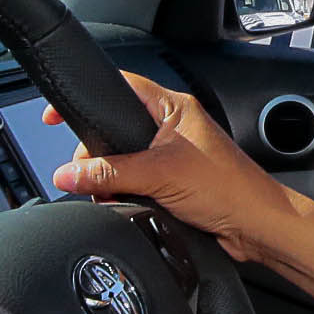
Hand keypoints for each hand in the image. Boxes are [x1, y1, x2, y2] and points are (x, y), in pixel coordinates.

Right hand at [46, 70, 291, 259]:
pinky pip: (136, 181)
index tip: (57, 115)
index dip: (87, 97)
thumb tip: (69, 174)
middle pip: (115, 128)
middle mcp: (172, 127)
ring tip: (114, 192)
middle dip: (97, 153)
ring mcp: (173, 155)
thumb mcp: (160, 175)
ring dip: (113, 178)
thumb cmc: (228, 189)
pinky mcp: (173, 182)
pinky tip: (129, 203)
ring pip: (124, 159)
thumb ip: (110, 173)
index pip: (119, 87)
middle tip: (89, 172)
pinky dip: (126, 192)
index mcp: (173, 107)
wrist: (256, 226)